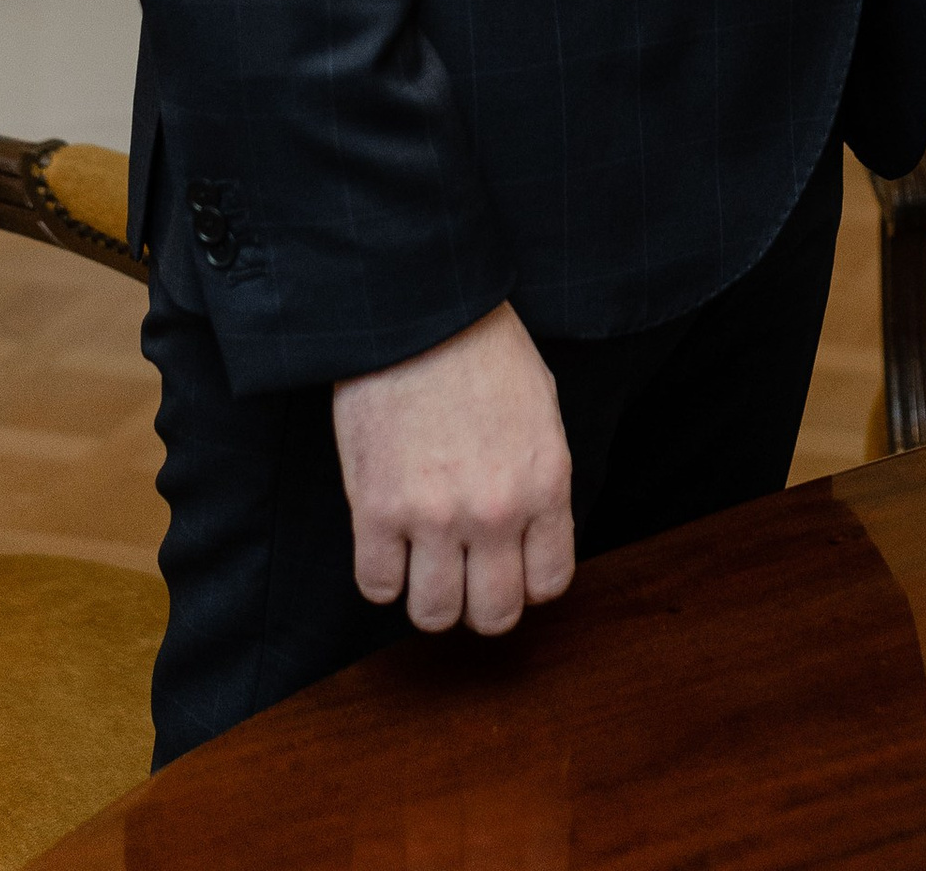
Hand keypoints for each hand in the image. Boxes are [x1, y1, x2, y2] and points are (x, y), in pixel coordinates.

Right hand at [331, 300, 573, 635]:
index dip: (527, 582)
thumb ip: (541, 478)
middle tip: (465, 575)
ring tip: (423, 563)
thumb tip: (533, 531)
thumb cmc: (483, 348)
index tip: (509, 565)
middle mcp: (495, 511)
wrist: (421, 311)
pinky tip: (387, 543)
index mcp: (545, 483)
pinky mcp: (376, 510)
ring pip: (434, 615)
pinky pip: (377, 587)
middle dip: (481, 603)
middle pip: (493, 614)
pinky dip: (382, 575)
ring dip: (429, 596)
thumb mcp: (542, 408)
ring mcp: (434, 516)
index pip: (549, 583)